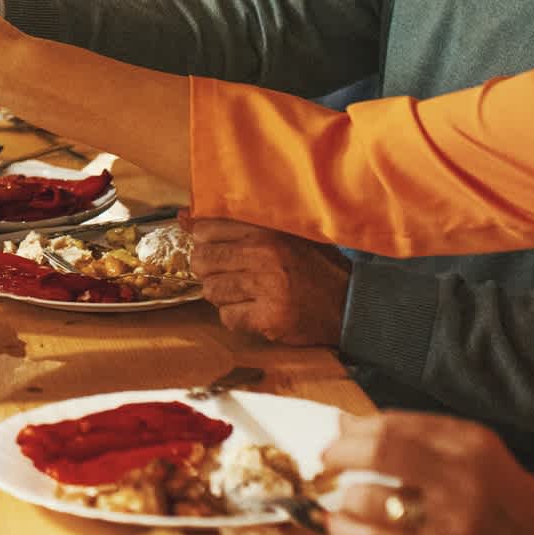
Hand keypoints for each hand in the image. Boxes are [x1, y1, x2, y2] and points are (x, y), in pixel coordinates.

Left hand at [178, 216, 350, 344]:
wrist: (350, 303)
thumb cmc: (312, 266)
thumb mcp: (282, 234)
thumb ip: (235, 224)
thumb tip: (183, 216)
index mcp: (266, 229)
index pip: (205, 228)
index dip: (204, 241)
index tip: (215, 248)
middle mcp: (264, 254)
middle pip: (201, 260)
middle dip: (210, 271)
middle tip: (232, 275)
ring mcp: (266, 287)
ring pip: (211, 291)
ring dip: (224, 296)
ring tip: (248, 294)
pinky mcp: (269, 317)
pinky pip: (228, 317)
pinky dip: (237, 317)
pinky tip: (256, 311)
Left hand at [319, 412, 533, 534]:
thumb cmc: (514, 505)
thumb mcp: (481, 457)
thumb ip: (422, 438)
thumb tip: (348, 424)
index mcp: (474, 444)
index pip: (395, 424)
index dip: (355, 429)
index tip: (337, 436)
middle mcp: (465, 477)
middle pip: (379, 451)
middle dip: (339, 453)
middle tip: (325, 461)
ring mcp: (455, 523)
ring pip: (372, 497)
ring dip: (345, 497)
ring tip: (342, 500)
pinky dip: (348, 532)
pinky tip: (335, 526)